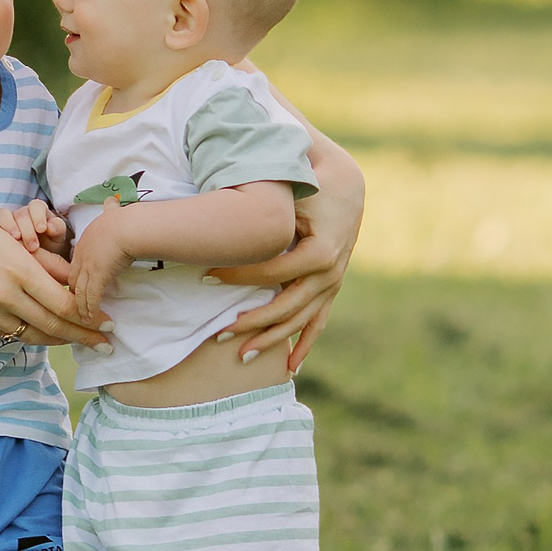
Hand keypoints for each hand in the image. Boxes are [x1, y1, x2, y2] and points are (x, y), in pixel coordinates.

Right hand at [0, 196, 109, 349]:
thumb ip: (44, 267)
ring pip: (33, 336)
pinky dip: (30, 335)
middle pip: (54, 326)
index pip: (64, 304)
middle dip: (85, 337)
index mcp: (17, 269)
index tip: (109, 323)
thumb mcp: (11, 242)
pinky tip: (45, 333)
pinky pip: (9, 335)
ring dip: (61, 340)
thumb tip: (74, 287)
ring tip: (80, 341)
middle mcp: (2, 295)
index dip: (91, 318)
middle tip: (106, 344)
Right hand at [0, 199, 67, 254]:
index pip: (36, 206)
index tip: (42, 229)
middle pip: (20, 214)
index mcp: (38, 211)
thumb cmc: (51, 244)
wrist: (42, 257)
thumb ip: (57, 228)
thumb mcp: (58, 236)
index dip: (38, 216)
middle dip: (26, 229)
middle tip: (32, 246)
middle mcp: (22, 213)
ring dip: (8, 225)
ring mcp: (8, 220)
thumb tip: (50, 227)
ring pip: (4, 214)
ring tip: (14, 239)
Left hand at [69, 199, 133, 327]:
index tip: (77, 287)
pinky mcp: (97, 277)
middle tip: (74, 308)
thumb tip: (111, 201)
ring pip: (79, 292)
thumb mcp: (112, 212)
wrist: (128, 227)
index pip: (75, 265)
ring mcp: (88, 267)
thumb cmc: (123, 219)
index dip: (76, 277)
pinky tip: (89, 319)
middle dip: (73, 295)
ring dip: (80, 307)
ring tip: (82, 320)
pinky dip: (90, 309)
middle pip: (73, 280)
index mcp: (84, 243)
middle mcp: (82, 256)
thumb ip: (110, 210)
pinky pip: (91, 297)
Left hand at [203, 169, 363, 373]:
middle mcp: (330, 273)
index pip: (272, 272)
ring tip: (241, 356)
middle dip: (251, 323)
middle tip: (218, 335)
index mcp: (320, 252)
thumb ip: (266, 207)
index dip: (238, 276)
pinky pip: (317, 322)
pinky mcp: (330, 287)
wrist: (344, 184)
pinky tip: (288, 367)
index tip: (207, 276)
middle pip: (285, 307)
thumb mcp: (290, 193)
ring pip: (300, 321)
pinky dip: (303, 344)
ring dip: (271, 340)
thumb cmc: (311, 184)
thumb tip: (225, 211)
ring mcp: (332, 283)